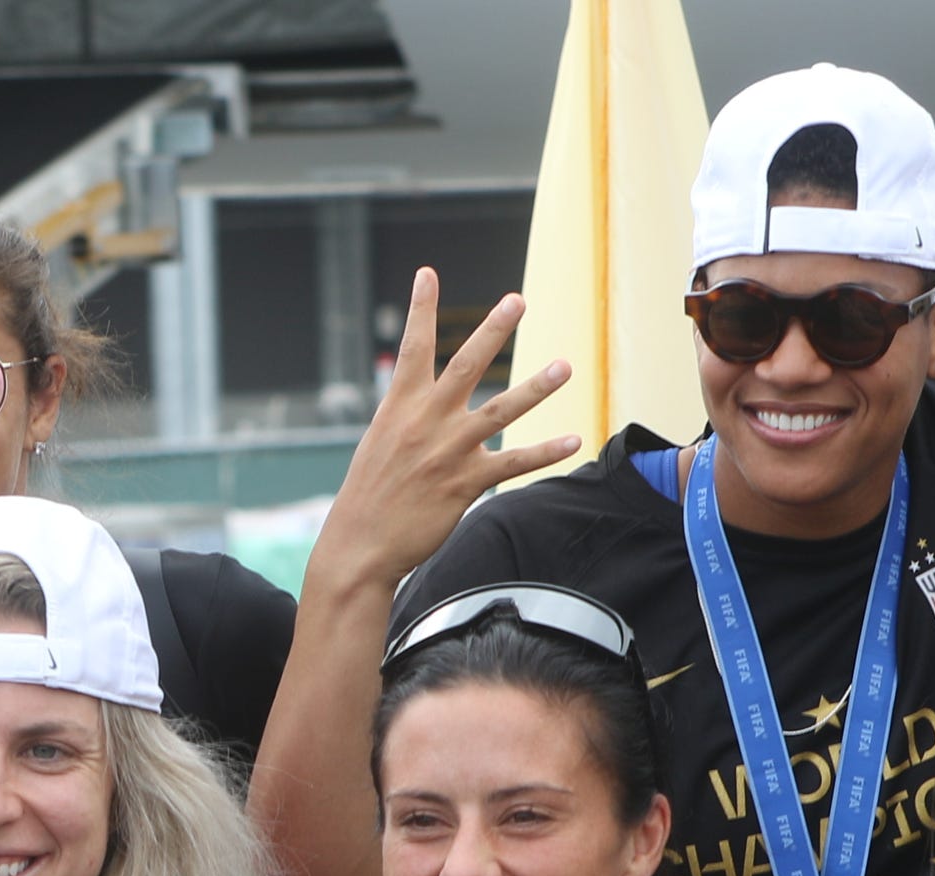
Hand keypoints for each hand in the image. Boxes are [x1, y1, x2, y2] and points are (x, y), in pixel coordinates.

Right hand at [303, 270, 576, 600]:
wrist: (360, 544)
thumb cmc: (369, 496)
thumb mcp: (381, 444)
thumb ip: (410, 419)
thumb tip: (431, 406)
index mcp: (400, 406)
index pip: (413, 347)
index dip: (421, 308)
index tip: (428, 273)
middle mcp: (427, 421)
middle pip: (467, 364)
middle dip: (494, 330)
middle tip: (517, 299)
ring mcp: (450, 450)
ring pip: (502, 409)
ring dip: (536, 386)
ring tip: (564, 366)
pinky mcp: (467, 483)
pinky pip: (515, 462)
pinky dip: (546, 451)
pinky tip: (573, 440)